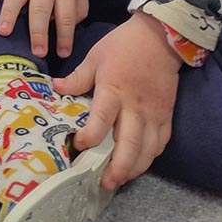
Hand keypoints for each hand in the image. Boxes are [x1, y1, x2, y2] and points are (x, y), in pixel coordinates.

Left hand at [54, 12, 181, 190]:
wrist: (159, 37)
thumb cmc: (123, 45)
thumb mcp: (95, 56)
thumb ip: (77, 77)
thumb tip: (56, 88)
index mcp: (113, 90)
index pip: (100, 121)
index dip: (89, 137)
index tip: (78, 145)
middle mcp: (135, 107)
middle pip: (129, 145)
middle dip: (117, 168)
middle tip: (105, 183)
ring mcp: (153, 113)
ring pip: (148, 150)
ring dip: (135, 168)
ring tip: (121, 179)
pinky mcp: (166, 115)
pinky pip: (161, 142)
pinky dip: (151, 156)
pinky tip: (140, 163)